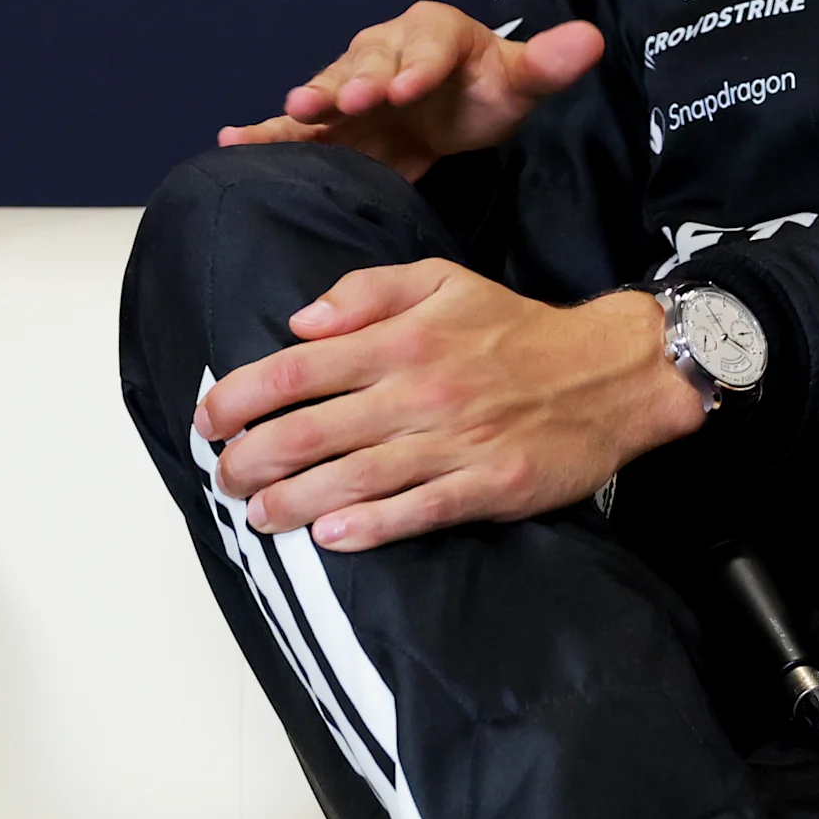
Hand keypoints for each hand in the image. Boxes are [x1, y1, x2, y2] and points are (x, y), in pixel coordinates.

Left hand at [196, 260, 705, 549]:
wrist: (610, 371)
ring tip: (258, 516)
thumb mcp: (442, 278)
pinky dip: (372, 527)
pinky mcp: (490, 485)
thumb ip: (366, 291)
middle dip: (255, 458)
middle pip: (315, 430)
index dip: (242, 396)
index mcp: (402, 338)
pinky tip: (332, 539)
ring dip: (297, 501)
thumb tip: (300, 320)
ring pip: (357, 478)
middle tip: (223, 476)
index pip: (300, 368)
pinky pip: (419, 511)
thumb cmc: (514, 327)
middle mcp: (420, 390)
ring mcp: (455, 442)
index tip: (208, 417)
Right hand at [219, 4, 604, 179]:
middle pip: (369, 66)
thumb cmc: (486, 90)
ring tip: (290, 114)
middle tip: (351, 100)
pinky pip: (297, 128)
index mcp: (432, 31)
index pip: (427, 47)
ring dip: (309, 105)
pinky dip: (267, 131)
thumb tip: (589, 37)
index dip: (419, 66)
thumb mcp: (521, 80)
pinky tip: (232, 139)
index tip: (411, 87)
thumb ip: (548, 64)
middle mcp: (383, 50)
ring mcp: (351, 85)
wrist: (454, 109)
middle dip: (358, 83)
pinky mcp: (331, 122)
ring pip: (327, 93)